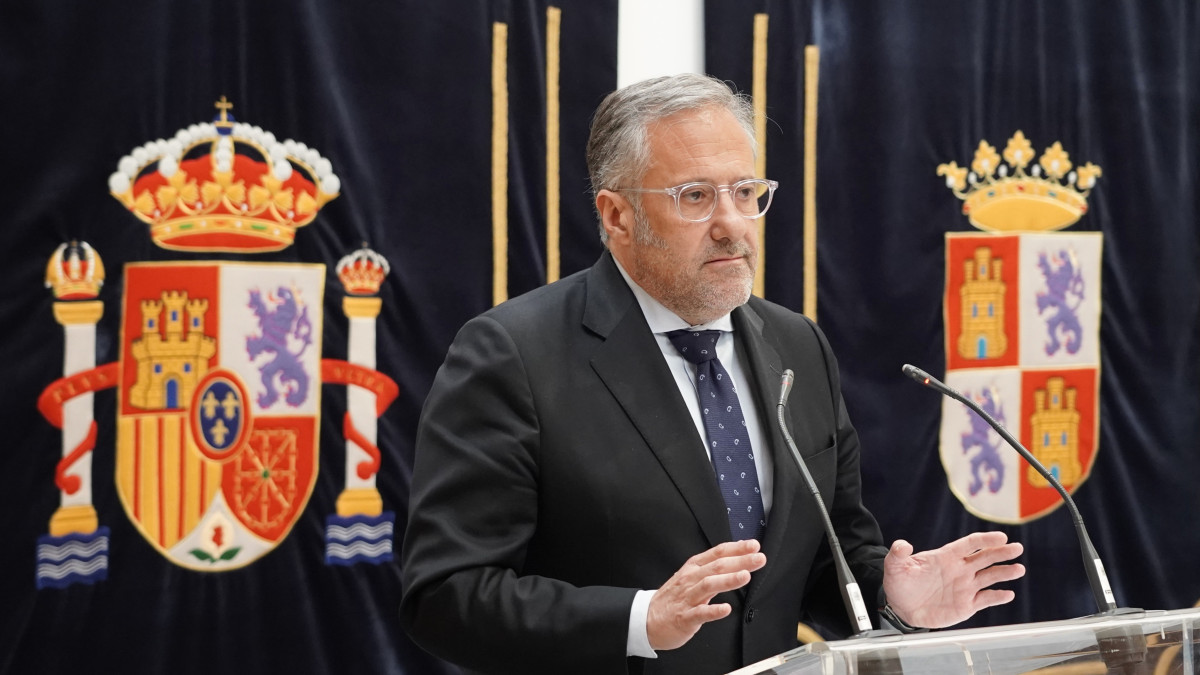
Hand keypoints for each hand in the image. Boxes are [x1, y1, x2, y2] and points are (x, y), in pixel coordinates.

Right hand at [646, 539, 766, 650]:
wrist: (647, 619)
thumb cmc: (673, 598)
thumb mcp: (691, 577)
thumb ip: (713, 569)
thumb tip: (738, 557)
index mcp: (694, 568)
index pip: (717, 553)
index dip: (737, 548)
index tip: (754, 545)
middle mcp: (691, 580)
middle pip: (717, 566)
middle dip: (740, 561)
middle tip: (759, 558)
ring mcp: (687, 598)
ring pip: (708, 585)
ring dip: (728, 580)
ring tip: (746, 576)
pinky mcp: (684, 617)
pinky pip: (699, 613)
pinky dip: (713, 610)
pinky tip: (726, 609)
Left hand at [882, 531, 1024, 628]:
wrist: (901, 606)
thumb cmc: (900, 583)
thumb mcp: (895, 567)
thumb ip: (898, 555)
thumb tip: (902, 544)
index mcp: (946, 556)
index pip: (969, 544)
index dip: (985, 540)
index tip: (1001, 537)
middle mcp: (960, 569)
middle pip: (985, 558)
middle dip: (1001, 552)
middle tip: (1017, 548)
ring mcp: (965, 587)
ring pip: (990, 577)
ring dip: (1005, 573)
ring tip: (1019, 569)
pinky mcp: (967, 605)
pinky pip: (986, 599)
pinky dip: (997, 597)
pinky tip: (1008, 594)